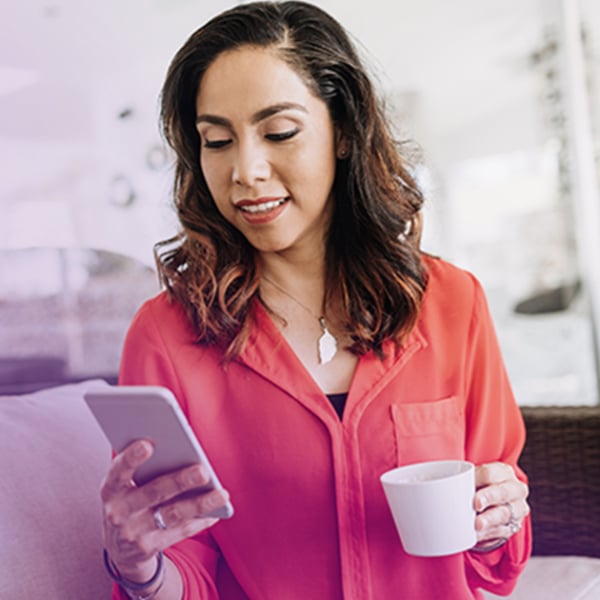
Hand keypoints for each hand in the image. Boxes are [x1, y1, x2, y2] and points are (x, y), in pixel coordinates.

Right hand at [101, 439, 229, 581]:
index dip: (131, 458)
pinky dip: (201, 520)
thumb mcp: (124, 485)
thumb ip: (142, 467)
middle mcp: (119, 512)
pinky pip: (180, 531)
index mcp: (111, 489)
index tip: (147, 444)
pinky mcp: (149, 548)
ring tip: (222, 494)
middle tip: (203, 471)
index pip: (118, 472)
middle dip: (180, 481)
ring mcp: (134, 532)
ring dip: (200, 504)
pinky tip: (218, 510)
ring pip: (173, 514)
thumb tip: (178, 444)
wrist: (119, 547)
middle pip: (155, 492)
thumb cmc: (129, 500)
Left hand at [473, 462, 529, 545]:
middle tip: (476, 504)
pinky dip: (488, 533)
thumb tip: (445, 487)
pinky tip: (478, 534)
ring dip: (490, 519)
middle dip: (489, 497)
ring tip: (477, 524)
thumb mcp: (475, 478)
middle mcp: (516, 489)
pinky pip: (502, 531)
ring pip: (505, 514)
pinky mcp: (514, 527)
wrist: (495, 502)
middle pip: (503, 492)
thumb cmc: (481, 486)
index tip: (467, 485)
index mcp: (504, 472)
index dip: (479, 478)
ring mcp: (517, 509)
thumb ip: (465, 480)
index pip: (491, 473)